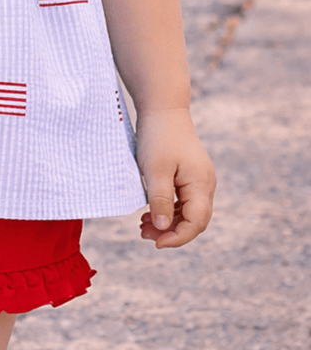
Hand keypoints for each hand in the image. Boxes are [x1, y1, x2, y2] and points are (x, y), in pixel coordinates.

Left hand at [135, 107, 215, 248]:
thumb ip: (161, 200)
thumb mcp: (155, 170)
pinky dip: (169, 209)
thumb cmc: (158, 136)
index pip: (196, 223)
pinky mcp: (190, 174)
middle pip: (194, 220)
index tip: (155, 242)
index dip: (177, 238)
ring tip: (143, 224)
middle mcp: (206, 184)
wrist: (162, 107)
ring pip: (188, 211)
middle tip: (143, 233)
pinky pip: (184, 200)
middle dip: (171, 232)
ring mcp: (199, 179)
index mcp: (201, 184)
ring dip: (168, 222)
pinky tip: (151, 211)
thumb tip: (164, 228)